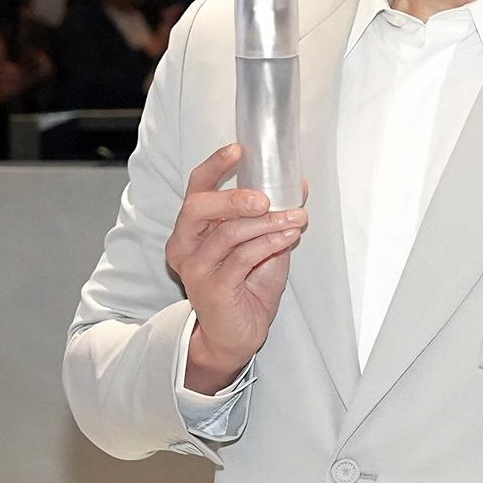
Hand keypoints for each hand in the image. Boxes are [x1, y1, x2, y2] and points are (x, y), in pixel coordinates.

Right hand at [164, 144, 305, 389]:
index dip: (215, 166)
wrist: (238, 333)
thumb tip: (297, 182)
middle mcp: (184, 244)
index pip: (196, 188)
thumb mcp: (262, 241)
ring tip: (296, 218)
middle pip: (199, 206)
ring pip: (228, 232)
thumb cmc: (247, 286)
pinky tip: (289, 236)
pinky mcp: (210, 287)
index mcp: (192, 228)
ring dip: (267, 222)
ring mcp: (194, 267)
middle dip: (235, 197)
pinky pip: (242, 257)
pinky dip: (269, 243)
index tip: (239, 149)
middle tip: (267, 198)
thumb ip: (270, 214)